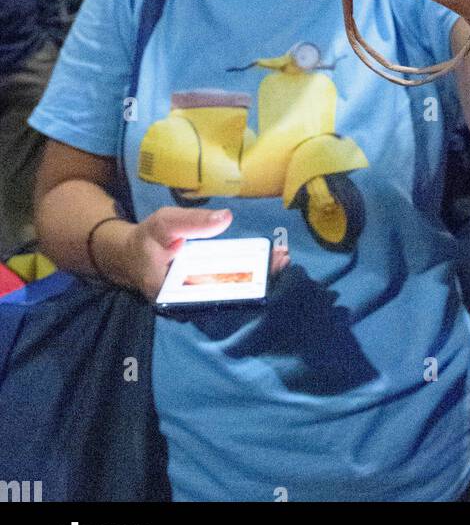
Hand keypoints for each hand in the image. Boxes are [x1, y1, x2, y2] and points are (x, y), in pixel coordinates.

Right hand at [96, 207, 288, 301]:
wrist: (131, 256)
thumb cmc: (147, 240)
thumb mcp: (164, 224)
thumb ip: (192, 222)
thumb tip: (226, 218)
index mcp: (174, 296)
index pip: (214, 298)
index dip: (243, 287)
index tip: (266, 271)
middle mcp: (188, 306)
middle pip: (228, 299)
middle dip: (259, 282)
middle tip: (282, 260)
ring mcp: (197, 301)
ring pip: (232, 295)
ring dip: (258, 278)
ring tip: (282, 259)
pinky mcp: (204, 292)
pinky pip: (230, 286)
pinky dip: (250, 274)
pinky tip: (269, 260)